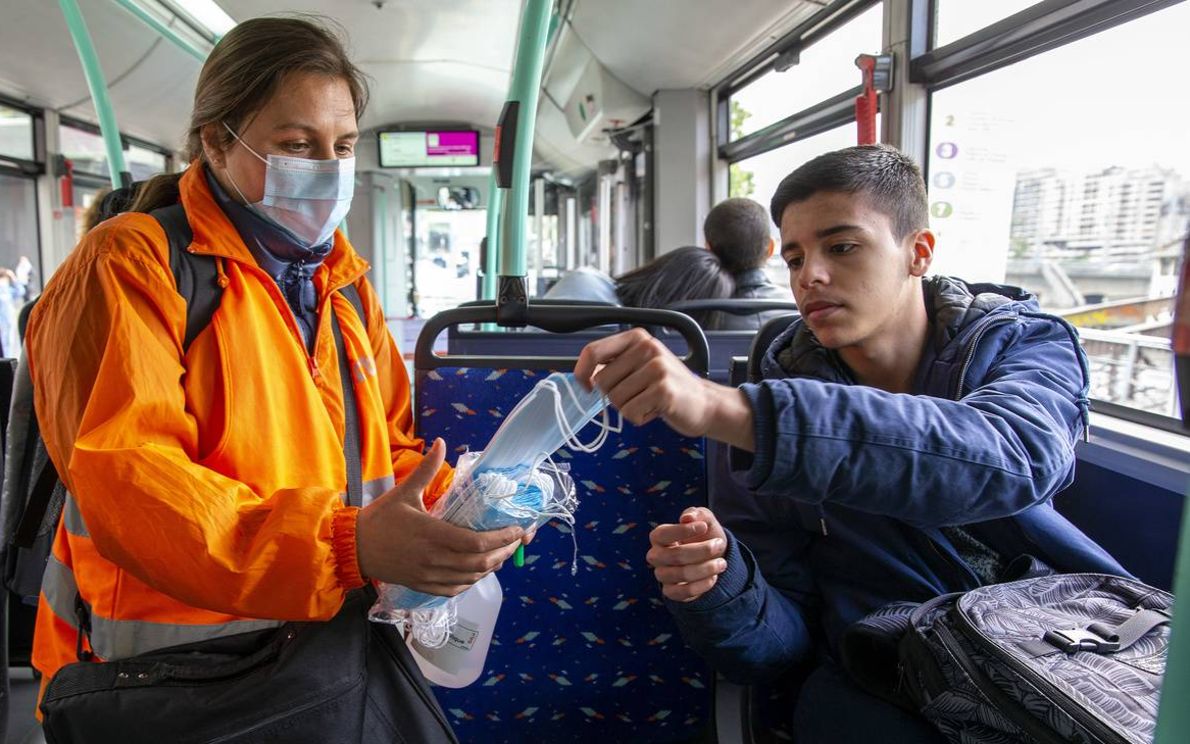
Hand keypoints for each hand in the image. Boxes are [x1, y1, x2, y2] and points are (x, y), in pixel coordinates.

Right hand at [357, 439, 524, 595]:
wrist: (352, 548)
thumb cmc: (379, 519)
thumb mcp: (403, 491)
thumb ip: (426, 469)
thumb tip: (441, 442)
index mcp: (431, 534)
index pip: (476, 542)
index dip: (501, 538)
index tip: (518, 528)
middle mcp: (433, 559)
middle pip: (479, 562)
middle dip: (504, 551)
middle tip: (517, 539)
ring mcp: (428, 575)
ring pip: (470, 577)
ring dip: (492, 567)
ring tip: (504, 552)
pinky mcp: (422, 585)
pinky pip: (455, 589)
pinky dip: (472, 581)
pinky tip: (479, 570)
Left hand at [575, 329, 755, 449]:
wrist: (704, 402)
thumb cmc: (667, 386)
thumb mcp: (640, 365)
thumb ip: (614, 363)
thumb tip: (584, 374)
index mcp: (637, 338)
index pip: (593, 351)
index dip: (582, 372)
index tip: (587, 386)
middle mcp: (647, 347)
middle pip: (602, 380)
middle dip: (614, 395)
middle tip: (638, 394)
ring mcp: (656, 368)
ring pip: (615, 399)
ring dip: (629, 408)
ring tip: (649, 401)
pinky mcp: (663, 390)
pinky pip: (630, 412)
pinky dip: (639, 417)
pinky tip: (656, 410)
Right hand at [647, 507, 727, 601]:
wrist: (712, 557)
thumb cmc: (704, 535)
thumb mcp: (704, 519)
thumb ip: (696, 513)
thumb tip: (687, 517)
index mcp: (658, 537)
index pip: (663, 534)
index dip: (683, 530)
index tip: (704, 526)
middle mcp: (656, 557)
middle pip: (675, 556)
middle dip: (702, 550)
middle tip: (719, 544)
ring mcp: (662, 575)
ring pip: (681, 575)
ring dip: (706, 568)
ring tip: (722, 563)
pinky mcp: (671, 592)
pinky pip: (683, 593)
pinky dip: (701, 585)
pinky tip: (714, 577)